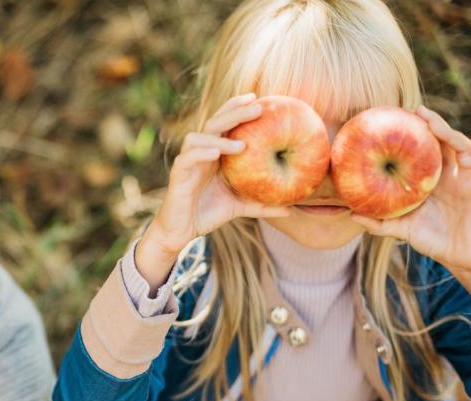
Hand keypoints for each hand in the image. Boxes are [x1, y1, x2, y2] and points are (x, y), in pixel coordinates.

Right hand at [137, 93, 290, 286]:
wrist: (181, 231)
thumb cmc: (208, 214)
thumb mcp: (240, 207)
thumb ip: (262, 205)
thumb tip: (292, 210)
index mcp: (214, 154)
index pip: (224, 123)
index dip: (238, 107)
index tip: (259, 98)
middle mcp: (200, 152)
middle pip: (215, 122)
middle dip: (235, 111)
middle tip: (257, 106)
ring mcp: (188, 162)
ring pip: (198, 137)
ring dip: (220, 137)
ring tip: (242, 144)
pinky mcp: (178, 175)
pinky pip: (187, 158)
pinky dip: (201, 153)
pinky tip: (216, 154)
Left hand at [351, 106, 470, 273]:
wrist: (459, 257)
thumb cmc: (431, 239)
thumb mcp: (401, 229)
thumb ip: (379, 223)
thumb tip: (351, 215)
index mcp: (430, 177)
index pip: (424, 147)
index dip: (415, 131)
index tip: (397, 116)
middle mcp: (450, 173)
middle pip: (444, 140)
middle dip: (433, 123)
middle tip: (417, 111)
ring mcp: (469, 178)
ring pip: (465, 146)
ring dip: (453, 134)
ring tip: (436, 128)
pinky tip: (466, 157)